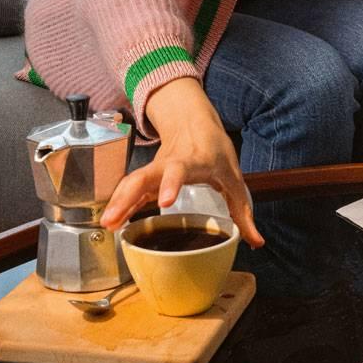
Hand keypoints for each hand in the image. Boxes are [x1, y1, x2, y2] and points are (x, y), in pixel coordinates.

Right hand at [101, 78, 265, 247]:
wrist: (192, 120)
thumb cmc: (214, 148)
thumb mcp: (233, 177)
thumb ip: (243, 211)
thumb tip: (256, 242)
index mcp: (191, 161)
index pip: (178, 170)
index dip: (170, 184)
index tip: (164, 202)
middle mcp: (167, 163)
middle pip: (143, 177)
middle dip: (127, 197)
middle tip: (114, 219)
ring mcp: (154, 169)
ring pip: (131, 182)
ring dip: (118, 202)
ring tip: (107, 225)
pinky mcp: (147, 176)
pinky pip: (130, 189)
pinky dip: (120, 204)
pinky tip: (111, 222)